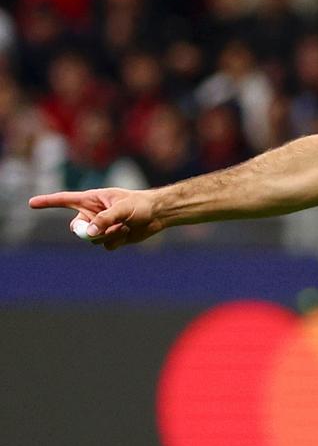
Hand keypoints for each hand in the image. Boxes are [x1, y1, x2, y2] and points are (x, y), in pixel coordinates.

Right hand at [28, 188, 165, 250]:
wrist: (158, 215)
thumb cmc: (141, 205)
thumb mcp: (122, 209)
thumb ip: (104, 219)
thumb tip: (88, 234)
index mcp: (92, 199)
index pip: (65, 200)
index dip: (47, 202)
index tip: (31, 202)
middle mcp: (93, 213)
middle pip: (76, 228)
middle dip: (87, 231)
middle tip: (103, 228)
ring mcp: (101, 226)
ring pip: (91, 239)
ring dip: (108, 235)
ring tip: (124, 225)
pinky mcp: (110, 237)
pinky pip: (104, 246)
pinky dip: (116, 241)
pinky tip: (127, 232)